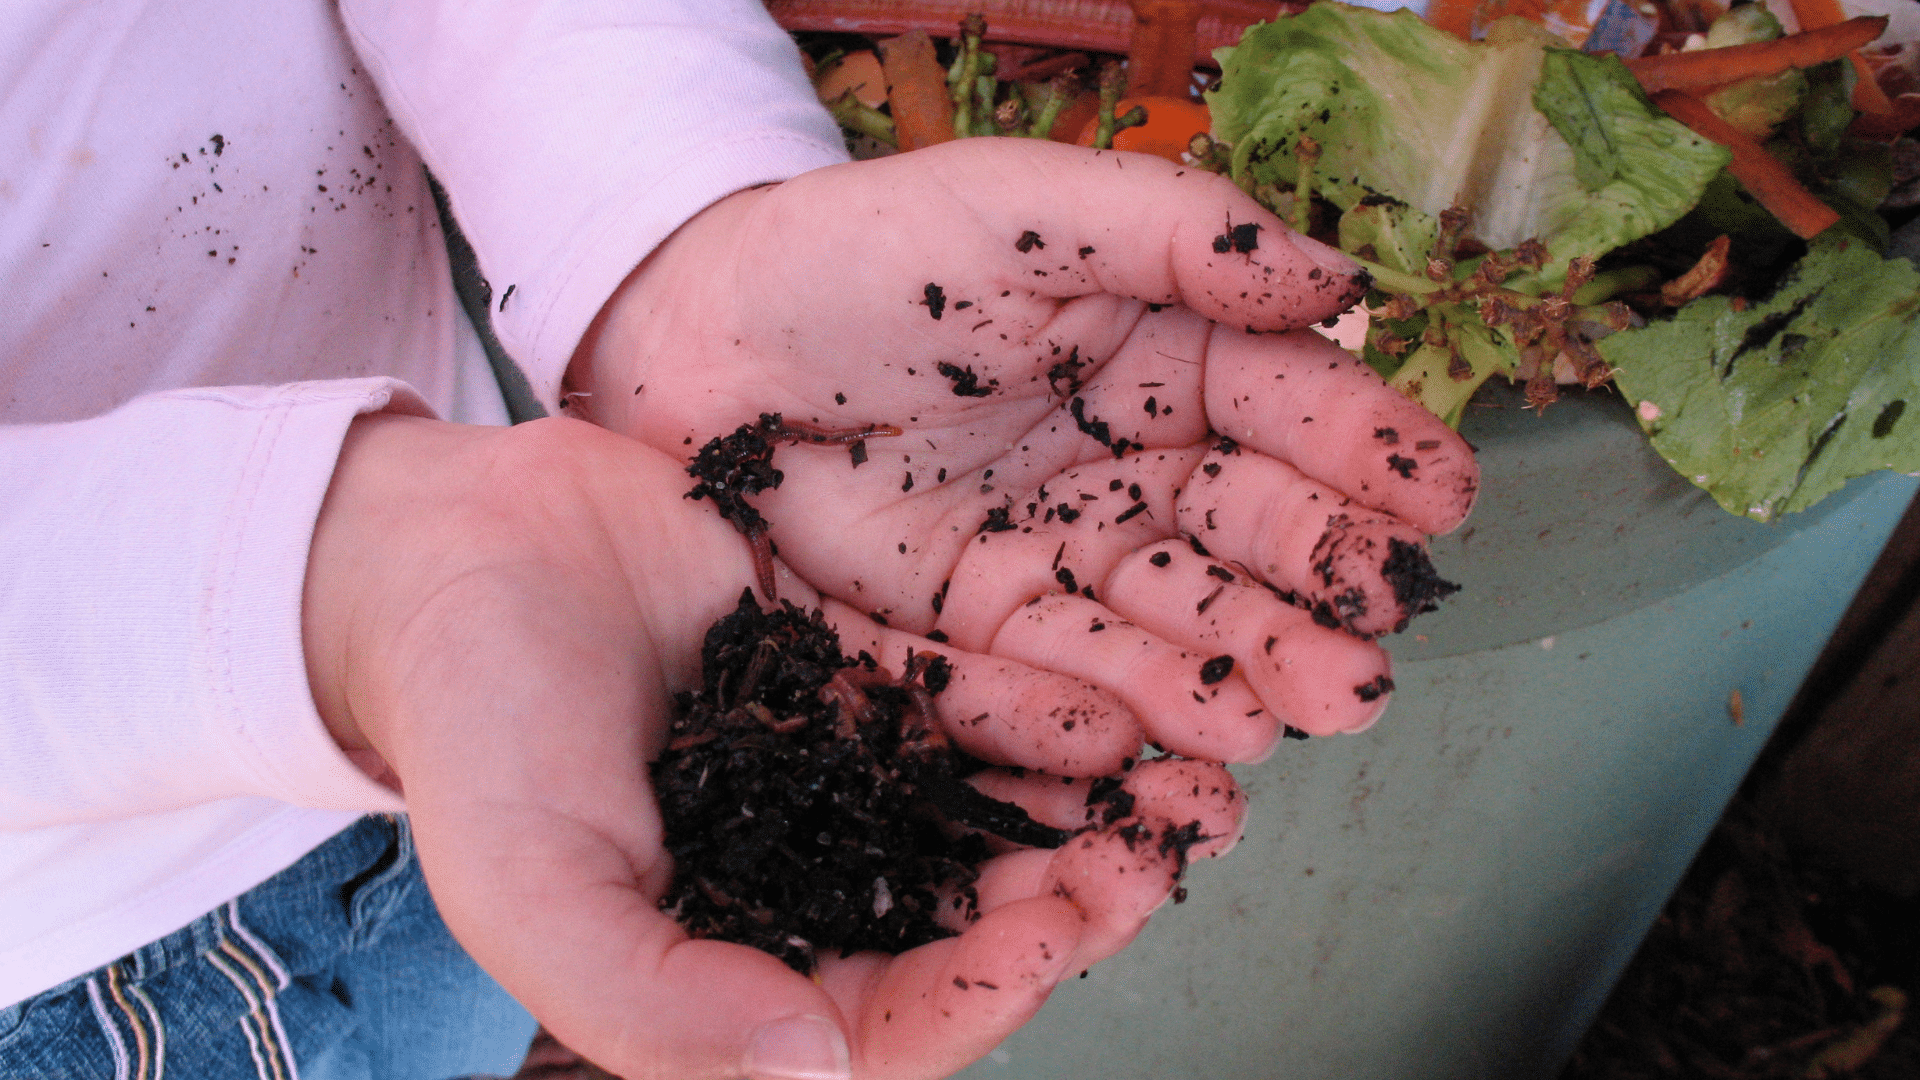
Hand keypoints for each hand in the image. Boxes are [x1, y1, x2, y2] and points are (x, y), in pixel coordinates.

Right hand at [303, 412, 1243, 1079]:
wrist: (454, 548)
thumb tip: (816, 1079)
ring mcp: (840, 775)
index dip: (985, 992)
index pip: (890, 1021)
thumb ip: (655, 1003)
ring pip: (989, 816)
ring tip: (1183, 785)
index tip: (1055, 930)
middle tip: (1157, 854)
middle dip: (1070, 901)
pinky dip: (1044, 712)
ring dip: (1086, 812)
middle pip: (968, 921)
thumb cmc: (473, 731)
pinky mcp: (860, 673)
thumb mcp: (534, 886)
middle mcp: (807, 880)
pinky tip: (1119, 701)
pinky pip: (972, 703)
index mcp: (734, 966)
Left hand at [572, 138, 1477, 759]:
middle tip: (1375, 641)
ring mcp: (1055, 550)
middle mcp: (1126, 462)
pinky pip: (1050, 675)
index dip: (1359, 451)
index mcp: (1160, 351)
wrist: (692, 337)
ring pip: (1166, 622)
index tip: (1438, 495)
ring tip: (1294, 712)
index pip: (1282, 405)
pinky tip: (1164, 740)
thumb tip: (1336, 279)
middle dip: (1316, 589)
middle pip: (1242, 535)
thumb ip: (1175, 235)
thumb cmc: (859, 250)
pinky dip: (1107, 712)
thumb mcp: (1021, 211)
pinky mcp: (972, 627)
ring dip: (1237, 672)